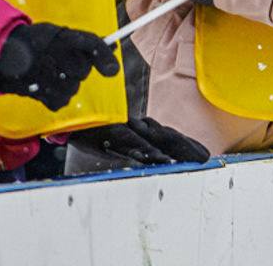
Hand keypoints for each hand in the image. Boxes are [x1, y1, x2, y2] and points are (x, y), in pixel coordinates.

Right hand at [0, 22, 119, 110]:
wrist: (5, 53)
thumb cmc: (39, 42)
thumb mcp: (62, 34)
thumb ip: (86, 42)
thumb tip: (113, 48)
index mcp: (65, 36)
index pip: (93, 45)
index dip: (105, 57)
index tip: (113, 71)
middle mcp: (58, 55)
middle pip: (83, 71)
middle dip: (78, 69)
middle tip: (63, 63)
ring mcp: (48, 75)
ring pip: (73, 87)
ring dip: (66, 83)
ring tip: (50, 73)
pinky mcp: (39, 93)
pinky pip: (61, 101)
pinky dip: (56, 97)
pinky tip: (46, 85)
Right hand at [66, 116, 210, 167]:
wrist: (68, 112)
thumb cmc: (93, 123)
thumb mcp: (115, 133)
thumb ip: (132, 140)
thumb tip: (152, 150)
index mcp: (138, 126)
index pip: (167, 136)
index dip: (185, 144)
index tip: (204, 155)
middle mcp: (134, 126)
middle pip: (165, 137)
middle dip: (185, 147)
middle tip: (204, 158)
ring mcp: (122, 129)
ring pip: (150, 140)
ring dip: (169, 151)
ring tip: (186, 160)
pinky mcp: (108, 132)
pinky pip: (129, 142)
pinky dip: (144, 150)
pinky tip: (157, 158)